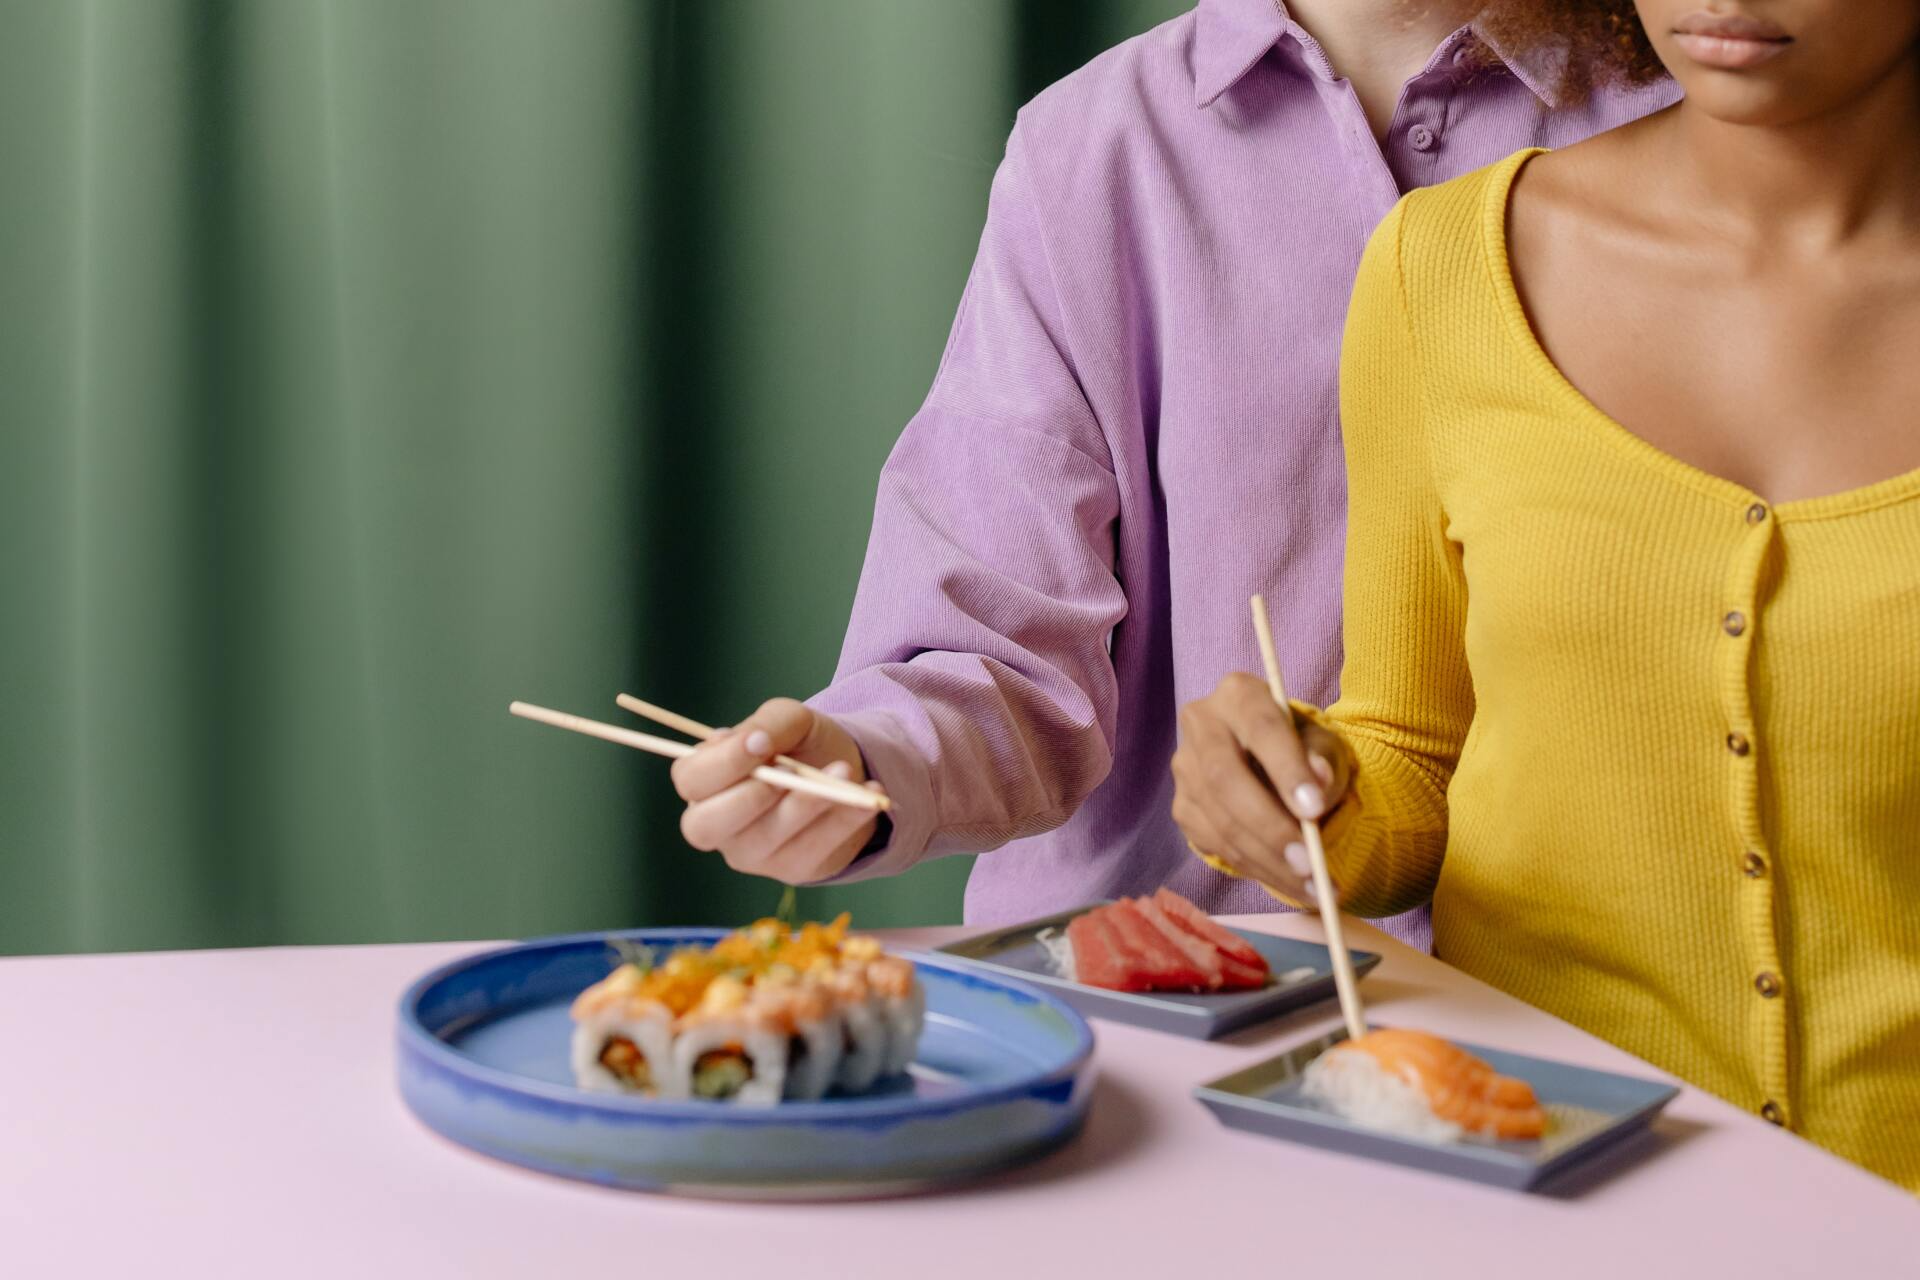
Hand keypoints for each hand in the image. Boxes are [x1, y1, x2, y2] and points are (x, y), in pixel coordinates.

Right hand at [669, 698, 882, 882]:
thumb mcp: (785, 720)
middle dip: (750, 797)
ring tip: (844, 770)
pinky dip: (846, 819)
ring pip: (770, 837)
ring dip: (809, 803)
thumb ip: (766, 724)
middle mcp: (717, 826)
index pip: (690, 781)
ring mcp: (753, 855)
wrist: (839, 769)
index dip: (722, 764)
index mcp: (704, 784)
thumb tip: (755, 742)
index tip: (761, 742)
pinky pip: (816, 848)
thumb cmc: (797, 744)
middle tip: (787, 770)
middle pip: (708, 825)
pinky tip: (870, 795)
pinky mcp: (794, 869)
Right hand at [1170, 672, 1352, 904]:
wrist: (1269, 762)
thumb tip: (1318, 781)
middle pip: (1225, 779)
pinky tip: (1289, 882)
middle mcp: (1200, 724)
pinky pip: (1215, 845)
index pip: (1261, 729)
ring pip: (1219, 820)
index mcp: (1238, 694)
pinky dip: (1255, 868)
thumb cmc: (1301, 748)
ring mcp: (1184, 768)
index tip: (1314, 810)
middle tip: (1310, 865)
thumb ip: (1322, 758)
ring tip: (1312, 887)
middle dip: (1270, 828)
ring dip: (1268, 861)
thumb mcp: (1322, 743)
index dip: (1286, 770)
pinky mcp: (1182, 807)